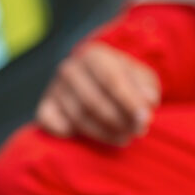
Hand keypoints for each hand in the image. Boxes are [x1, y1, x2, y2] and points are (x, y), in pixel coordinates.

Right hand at [37, 42, 159, 145]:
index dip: (129, 103)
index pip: (112, 81)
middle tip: (137, 133)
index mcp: (94, 55)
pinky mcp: (45, 106)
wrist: (93, 77)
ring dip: (103, 132)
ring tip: (124, 139)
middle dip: (118, 121)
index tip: (145, 121)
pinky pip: (51, 123)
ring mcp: (54, 88)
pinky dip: (66, 132)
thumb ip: (145, 87)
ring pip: (78, 117)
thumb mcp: (139, 76)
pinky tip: (87, 138)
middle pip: (94, 101)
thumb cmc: (121, 78)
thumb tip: (148, 102)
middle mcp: (70, 69)